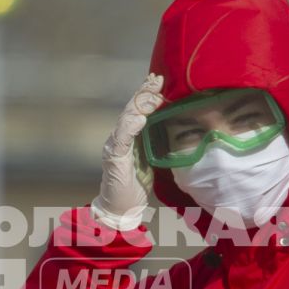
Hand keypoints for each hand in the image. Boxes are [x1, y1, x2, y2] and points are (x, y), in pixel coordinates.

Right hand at [92, 73, 162, 229]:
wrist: (120, 210)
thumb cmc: (135, 186)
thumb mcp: (151, 160)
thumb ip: (156, 143)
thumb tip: (175, 127)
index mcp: (129, 137)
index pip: (138, 110)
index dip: (147, 94)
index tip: (159, 81)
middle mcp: (119, 137)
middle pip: (131, 109)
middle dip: (144, 92)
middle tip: (157, 78)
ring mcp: (114, 147)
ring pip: (126, 119)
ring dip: (140, 105)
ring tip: (152, 94)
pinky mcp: (113, 158)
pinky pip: (121, 139)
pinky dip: (130, 127)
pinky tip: (139, 118)